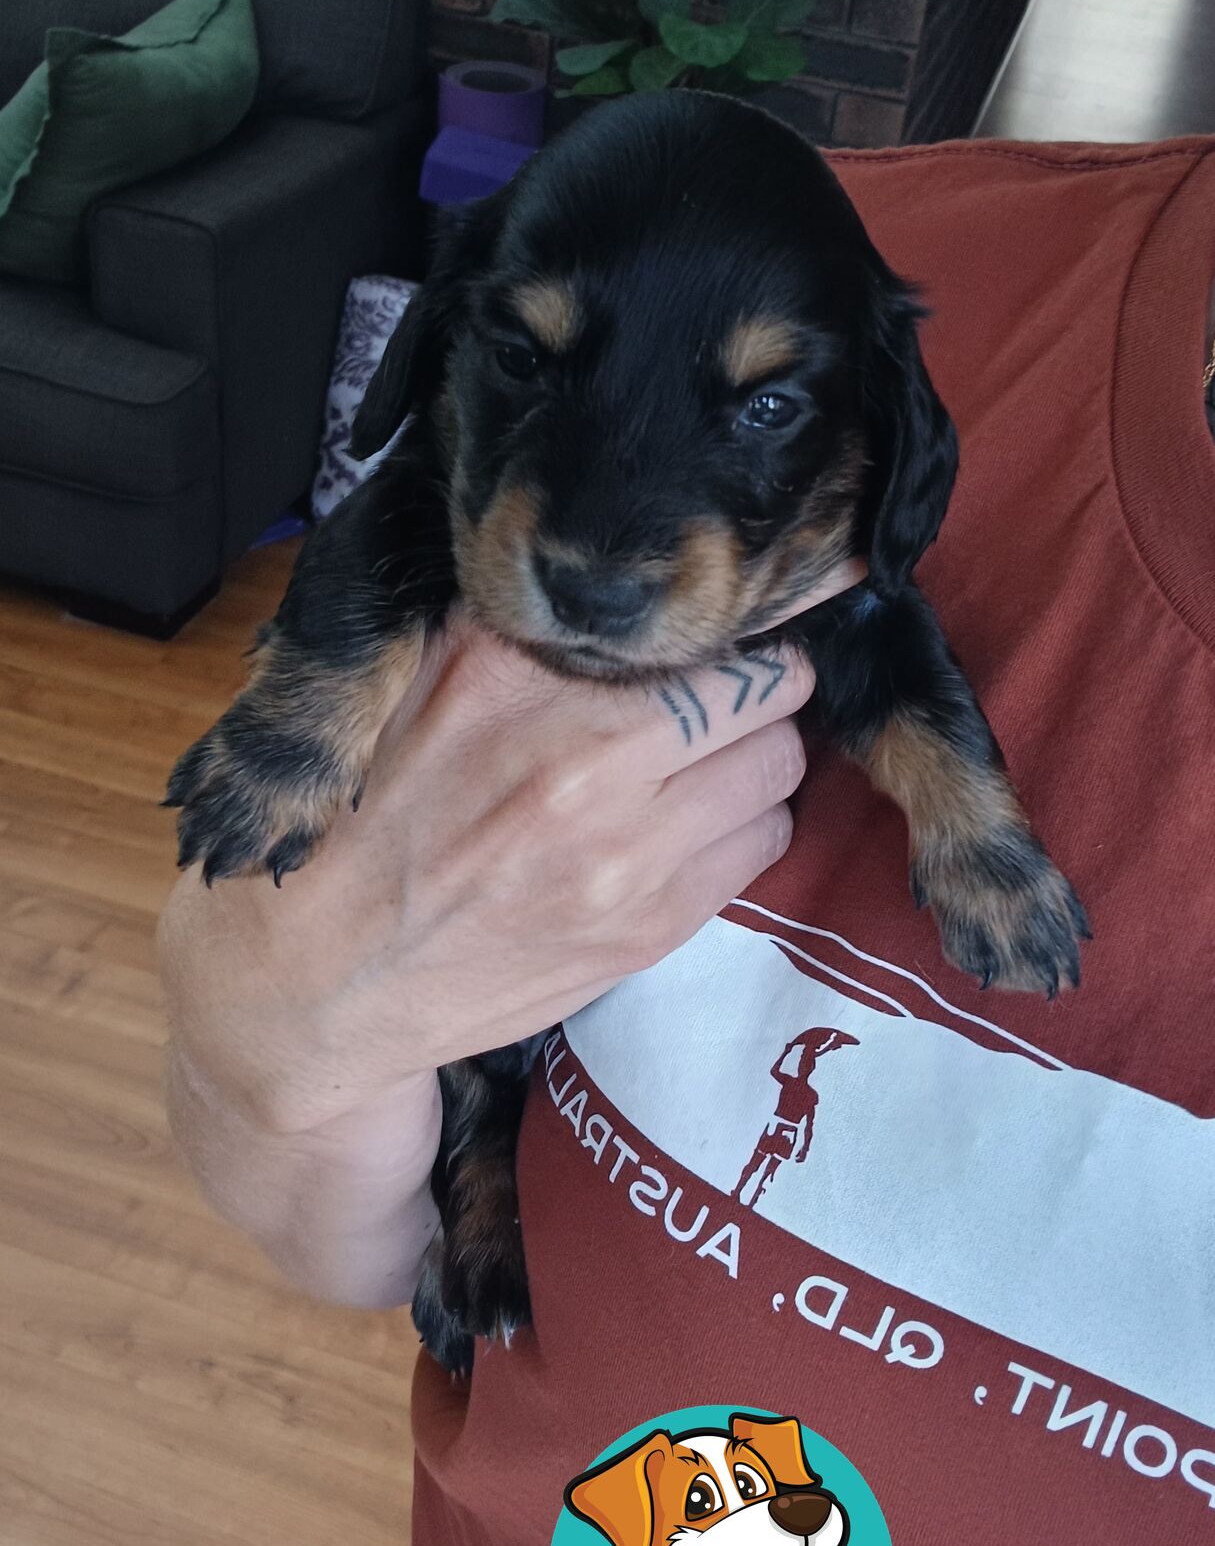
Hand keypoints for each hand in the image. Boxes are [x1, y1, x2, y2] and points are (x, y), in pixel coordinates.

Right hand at [160, 558, 859, 1299]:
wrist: (320, 984)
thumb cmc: (361, 817)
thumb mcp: (409, 679)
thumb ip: (508, 619)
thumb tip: (605, 561)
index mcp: (511, 678)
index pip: (692, 624)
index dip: (723, 623)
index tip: (720, 628)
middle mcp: (581, 760)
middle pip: (766, 693)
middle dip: (758, 685)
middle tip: (728, 691)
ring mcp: (624, 857)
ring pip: (777, 771)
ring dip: (755, 758)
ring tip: (705, 761)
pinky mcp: (647, 930)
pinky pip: (761, 848)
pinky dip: (743, 827)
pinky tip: (690, 825)